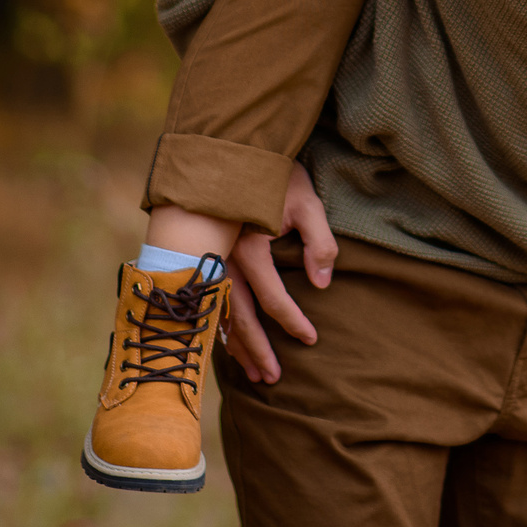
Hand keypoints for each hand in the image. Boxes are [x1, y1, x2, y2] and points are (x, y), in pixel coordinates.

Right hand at [220, 164, 338, 384]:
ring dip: (237, 346)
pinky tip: (230, 346)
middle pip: (240, 316)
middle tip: (274, 379)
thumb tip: (322, 284)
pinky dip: (219, 328)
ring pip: (219, 314)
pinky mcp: (204, 258)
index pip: (274, 298)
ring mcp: (209, 260)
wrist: (238, 148)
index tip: (311, 340)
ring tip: (255, 374)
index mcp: (249, 248)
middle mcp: (223, 259)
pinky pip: (208, 302)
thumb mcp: (307, 202)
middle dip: (258, 349)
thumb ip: (319, 243)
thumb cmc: (276, 175)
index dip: (293, 322)